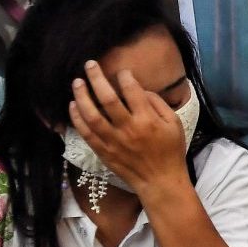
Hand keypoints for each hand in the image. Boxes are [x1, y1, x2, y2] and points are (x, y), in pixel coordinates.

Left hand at [67, 61, 189, 195]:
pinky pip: (86, 133)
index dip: (124, 76)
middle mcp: (128, 128)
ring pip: (92, 115)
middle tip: (89, 64)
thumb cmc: (171, 151)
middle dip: (97, 78)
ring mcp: (113, 141)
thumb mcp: (174, 124)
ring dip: (82, 96)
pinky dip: (77, 118)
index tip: (121, 71)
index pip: (132, 90)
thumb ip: (158, 104)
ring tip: (77, 82)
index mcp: (147, 119)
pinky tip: (73, 106)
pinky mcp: (103, 151)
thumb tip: (140, 90)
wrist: (160, 181)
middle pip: (107, 98)